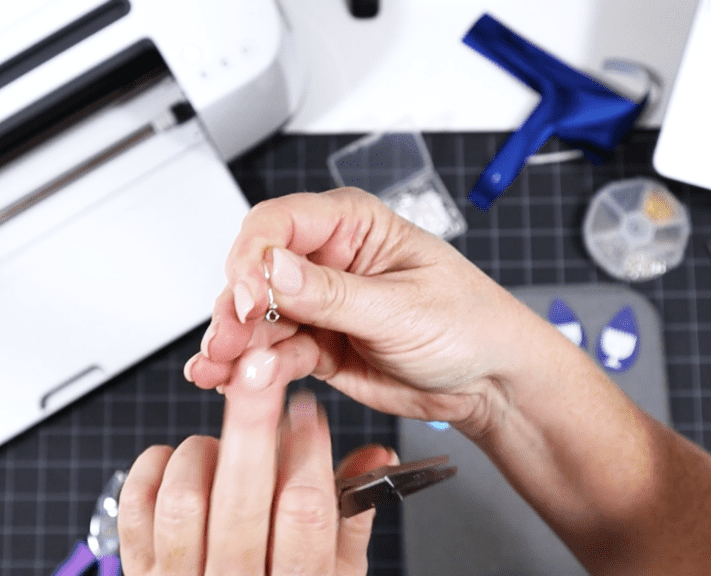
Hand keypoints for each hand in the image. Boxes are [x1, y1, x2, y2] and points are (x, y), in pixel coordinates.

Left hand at [118, 348, 396, 573]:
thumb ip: (352, 522)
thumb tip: (377, 457)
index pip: (305, 511)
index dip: (308, 450)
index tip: (307, 410)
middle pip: (240, 493)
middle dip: (253, 419)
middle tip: (260, 371)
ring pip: (184, 494)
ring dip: (204, 451)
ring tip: (221, 448)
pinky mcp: (140, 575)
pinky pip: (135, 506)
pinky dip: (152, 467)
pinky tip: (177, 463)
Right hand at [184, 188, 560, 429]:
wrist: (489, 384)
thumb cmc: (470, 325)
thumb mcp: (403, 307)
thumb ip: (333, 293)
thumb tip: (273, 268)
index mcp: (354, 225)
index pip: (280, 222)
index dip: (253, 256)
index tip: (248, 295)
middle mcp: (328, 259)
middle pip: (257, 270)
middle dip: (236, 306)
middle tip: (228, 340)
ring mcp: (318, 305)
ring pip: (256, 316)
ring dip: (234, 342)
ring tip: (221, 369)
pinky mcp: (315, 345)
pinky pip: (272, 352)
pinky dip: (250, 367)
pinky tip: (234, 380)